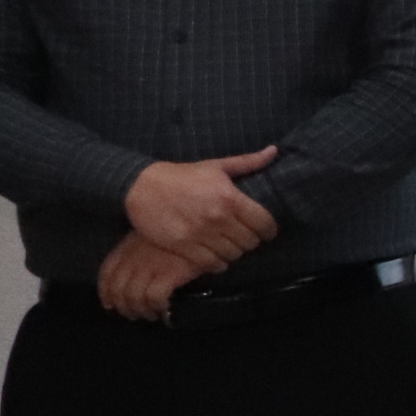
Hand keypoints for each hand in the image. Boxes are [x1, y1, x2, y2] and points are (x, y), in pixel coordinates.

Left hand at [96, 234, 212, 323]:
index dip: (106, 293)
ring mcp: (151, 266)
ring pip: (134, 298)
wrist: (201, 222)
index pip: (107, 274)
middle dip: (124, 307)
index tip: (110, 303)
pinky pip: (155, 298)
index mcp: (128, 246)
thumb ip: (139, 247)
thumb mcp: (152, 231)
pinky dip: (157, 306)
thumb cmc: (180, 228)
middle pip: (119, 291)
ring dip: (141, 311)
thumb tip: (133, 270)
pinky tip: (164, 308)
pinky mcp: (169, 274)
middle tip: (133, 314)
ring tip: (150, 314)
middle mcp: (135, 258)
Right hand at [124, 147, 280, 265]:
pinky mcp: (183, 246)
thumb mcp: (215, 166)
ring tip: (228, 245)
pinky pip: (211, 264)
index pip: (264, 224)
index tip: (265, 231)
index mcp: (229, 197)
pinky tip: (215, 256)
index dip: (269, 230)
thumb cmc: (182, 176)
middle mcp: (217, 217)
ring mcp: (200, 234)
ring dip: (234, 252)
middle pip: (250, 242)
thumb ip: (247, 162)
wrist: (141, 186)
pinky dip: (217, 263)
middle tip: (243, 237)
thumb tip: (274, 151)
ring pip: (233, 255)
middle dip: (250, 241)